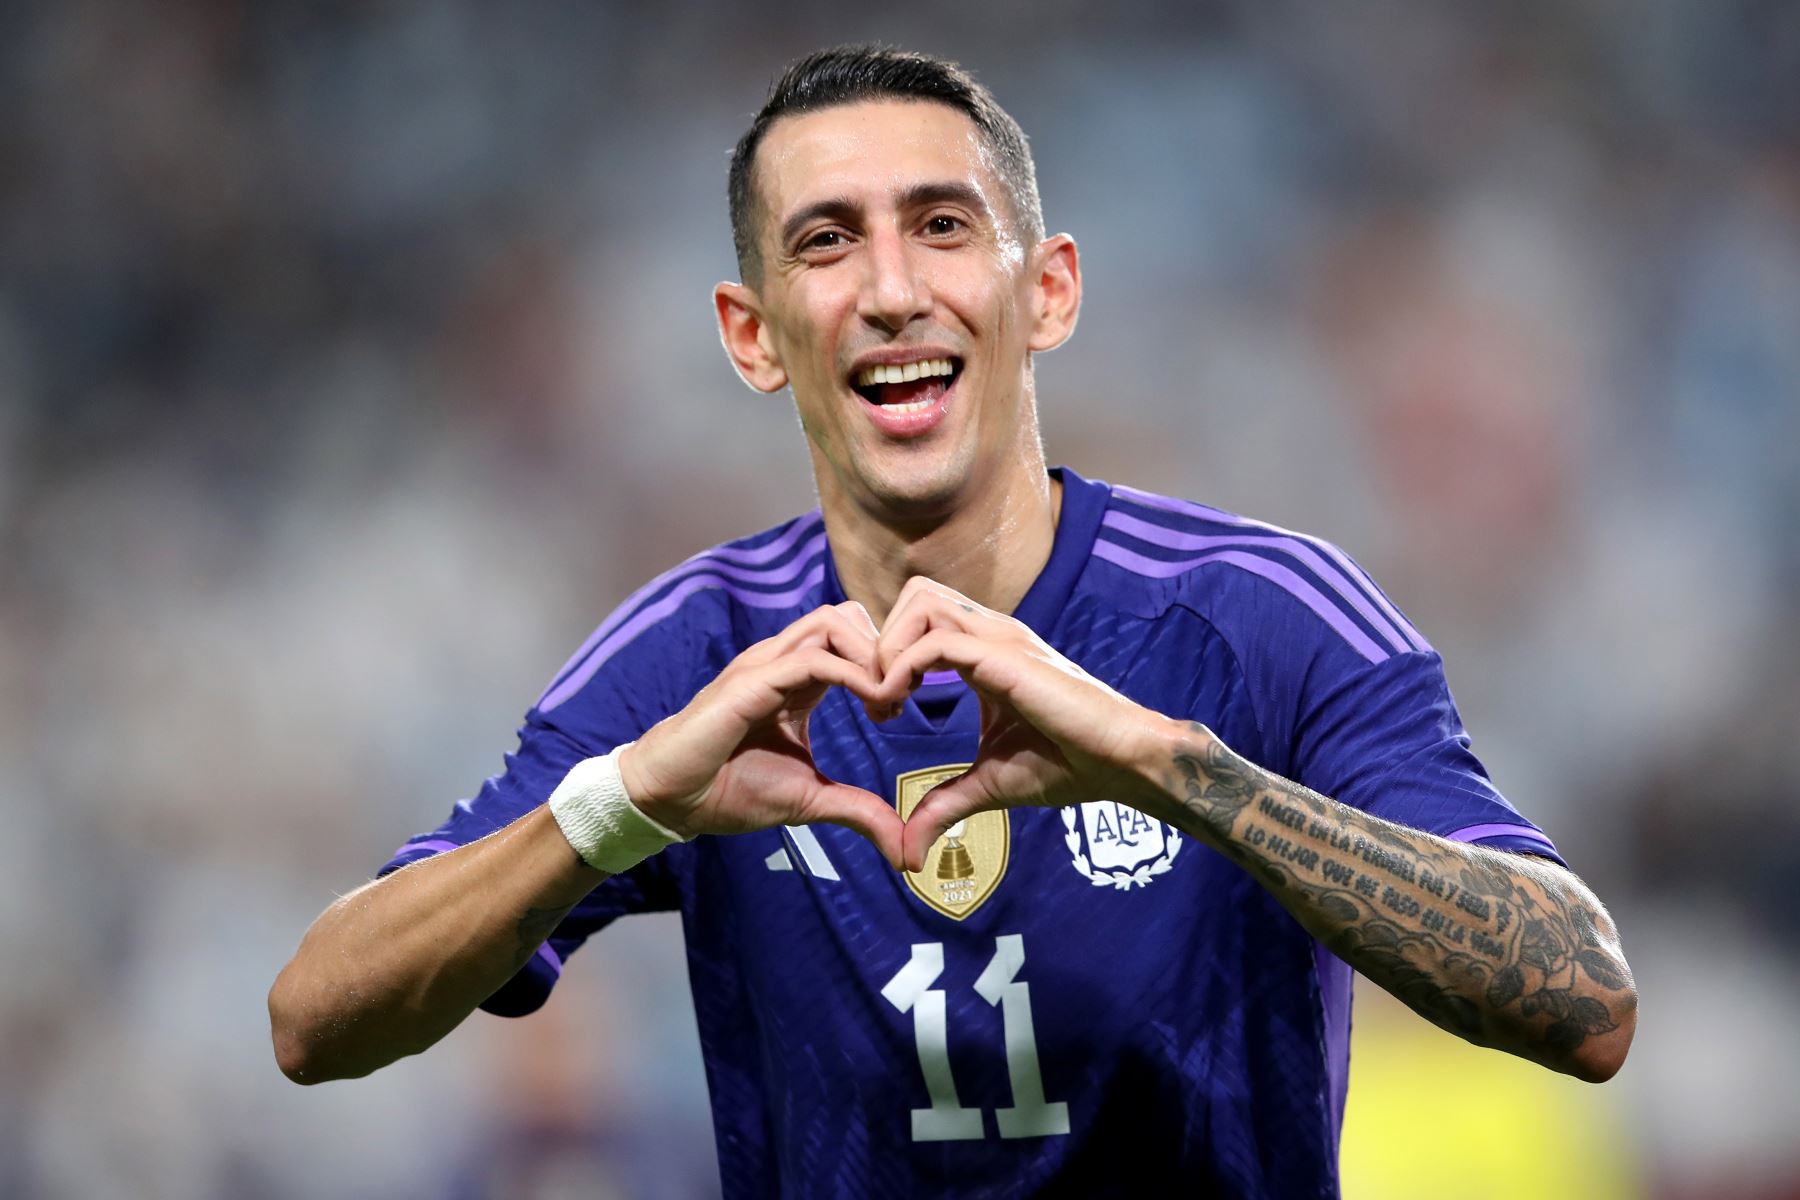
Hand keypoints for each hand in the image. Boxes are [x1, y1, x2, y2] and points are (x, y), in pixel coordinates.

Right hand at [618, 602, 905, 869]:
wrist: (672, 800)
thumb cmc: (728, 790)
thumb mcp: (810, 800)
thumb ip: (858, 811)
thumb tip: (903, 850)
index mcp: (798, 679)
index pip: (852, 639)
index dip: (887, 665)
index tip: (901, 708)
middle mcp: (783, 662)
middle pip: (848, 615)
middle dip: (886, 649)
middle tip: (900, 696)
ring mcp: (766, 665)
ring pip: (834, 622)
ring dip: (873, 654)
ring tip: (887, 699)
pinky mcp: (753, 680)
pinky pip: (814, 658)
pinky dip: (854, 674)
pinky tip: (872, 705)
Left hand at [873, 577, 1166, 871]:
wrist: (1122, 762)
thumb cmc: (1068, 766)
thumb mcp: (989, 785)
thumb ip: (944, 805)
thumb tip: (909, 853)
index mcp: (984, 653)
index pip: (920, 620)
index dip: (888, 656)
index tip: (881, 710)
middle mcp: (989, 635)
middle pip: (915, 595)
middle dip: (880, 639)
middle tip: (878, 697)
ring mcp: (999, 639)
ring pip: (919, 603)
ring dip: (887, 648)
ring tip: (886, 700)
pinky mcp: (1005, 656)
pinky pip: (935, 642)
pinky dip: (901, 668)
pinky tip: (897, 706)